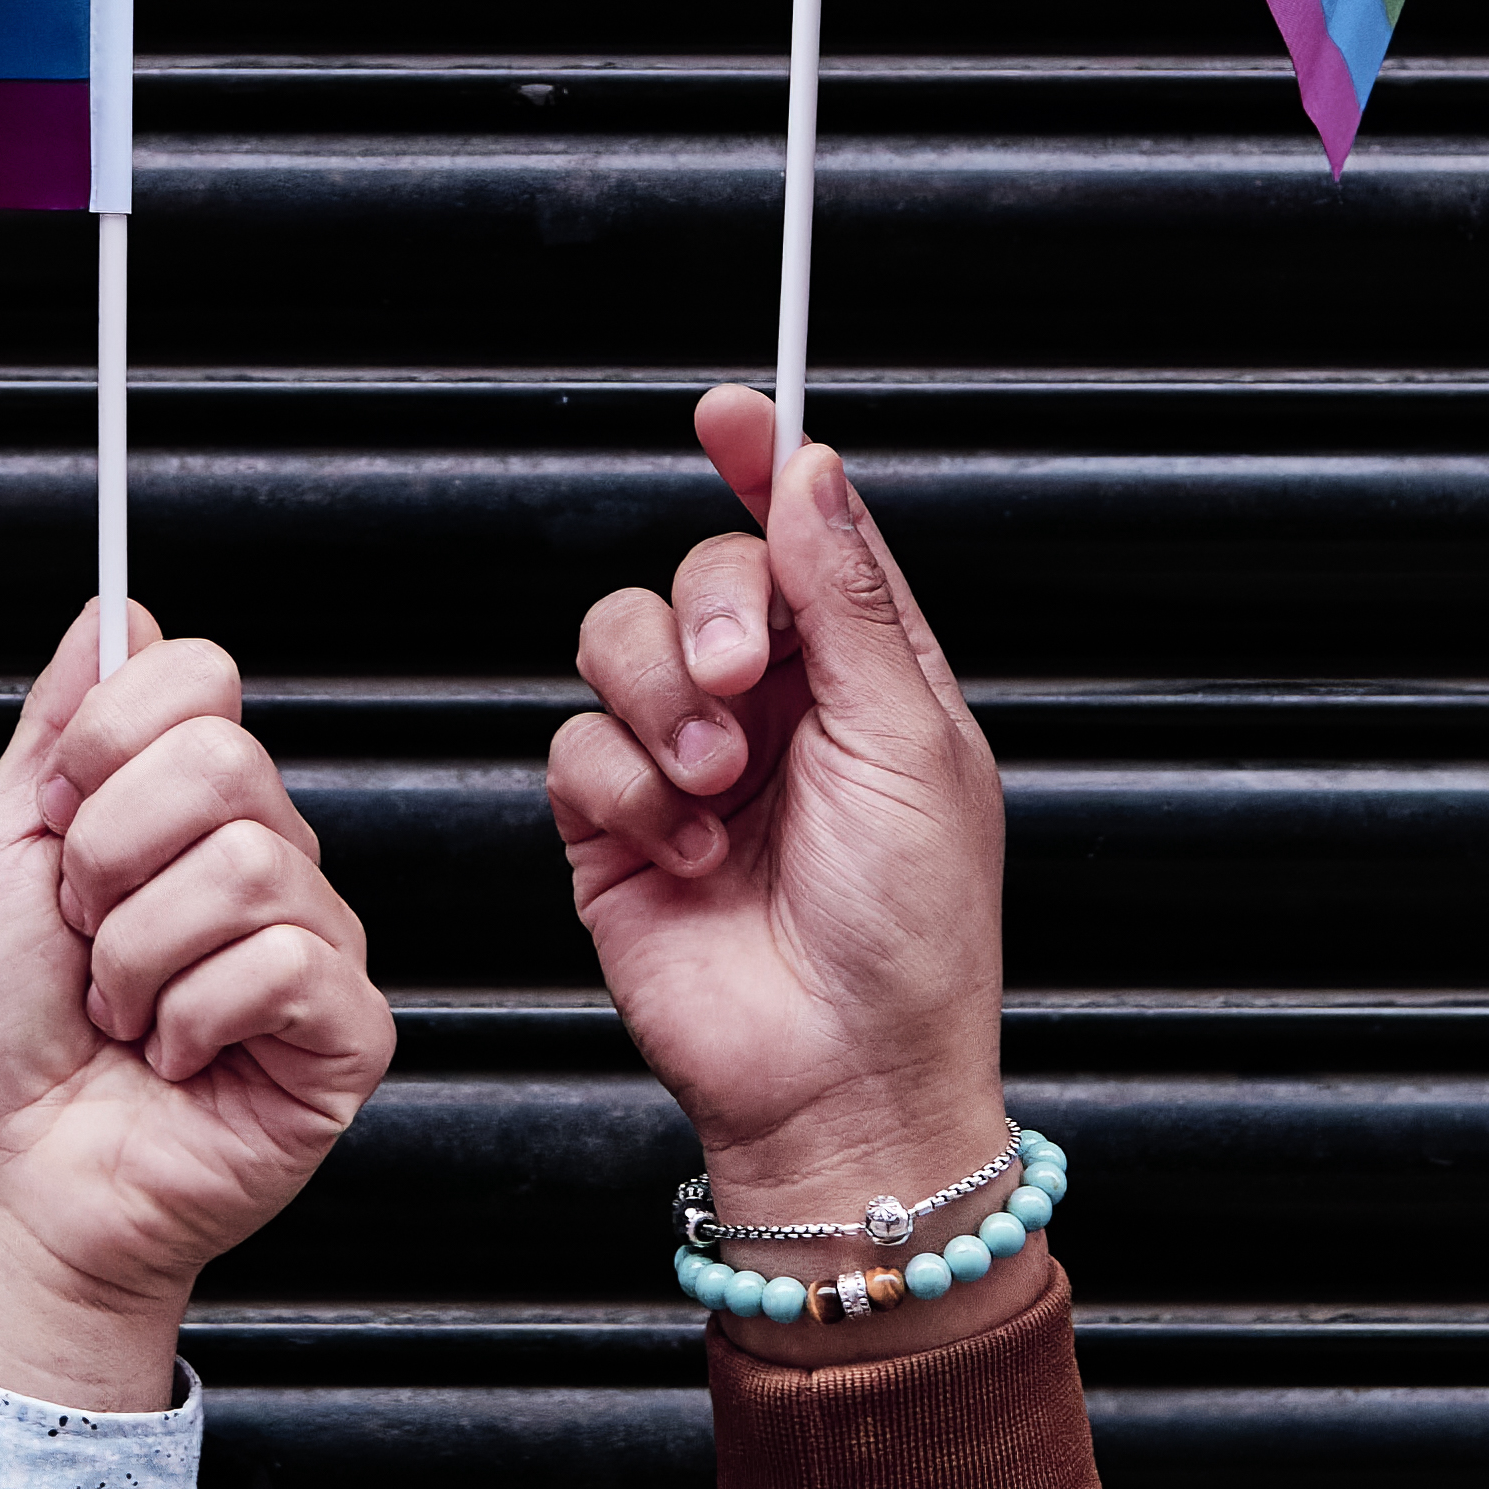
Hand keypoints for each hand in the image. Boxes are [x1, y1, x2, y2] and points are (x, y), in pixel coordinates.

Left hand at [0, 602, 397, 1415]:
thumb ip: (57, 727)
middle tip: (88, 936)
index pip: (198, 677)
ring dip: (140, 955)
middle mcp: (264, 857)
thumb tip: (113, 611)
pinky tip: (181, 1057)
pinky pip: (286, 962)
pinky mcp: (346, 1031)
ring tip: (126, 1011)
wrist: (12, 1178)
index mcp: (185, 807)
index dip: (107, 741)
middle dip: (110, 859)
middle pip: (224, 759)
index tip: (60, 815)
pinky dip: (194, 1017)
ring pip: (250, 864)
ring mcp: (314, 942)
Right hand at [549, 387, 1008, 1362]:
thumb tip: (812, 470)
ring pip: (616, 641)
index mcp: (859, 676)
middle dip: (706, 609)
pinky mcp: (615, 826)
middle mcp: (770, 708)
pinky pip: (576, 746)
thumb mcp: (909, 741)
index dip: (764, 464)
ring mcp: (686, 764)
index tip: (731, 411)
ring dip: (660, 705)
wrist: (839, 1077)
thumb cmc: (912, 935)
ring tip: (714, 787)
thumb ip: (845, 598)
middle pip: (697, 573)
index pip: (803, 537)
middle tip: (736, 682)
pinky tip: (684, 850)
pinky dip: (627, 791)